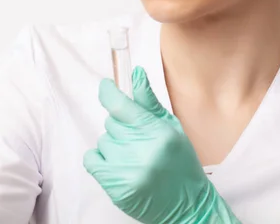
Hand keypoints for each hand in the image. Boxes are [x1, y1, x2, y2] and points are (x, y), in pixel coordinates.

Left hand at [83, 67, 239, 223]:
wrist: (187, 206)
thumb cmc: (181, 164)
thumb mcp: (171, 129)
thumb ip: (149, 102)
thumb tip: (136, 74)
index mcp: (157, 132)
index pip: (121, 105)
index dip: (108, 92)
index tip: (106, 87)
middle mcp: (141, 150)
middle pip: (111, 123)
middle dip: (121, 128)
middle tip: (138, 140)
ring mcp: (127, 170)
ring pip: (103, 141)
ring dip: (114, 146)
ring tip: (134, 158)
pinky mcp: (116, 187)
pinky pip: (91, 159)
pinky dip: (100, 160)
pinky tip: (118, 166)